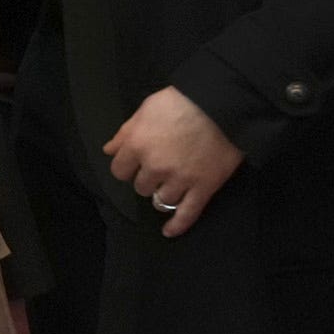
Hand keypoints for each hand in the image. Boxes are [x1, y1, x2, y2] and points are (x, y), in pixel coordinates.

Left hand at [104, 86, 243, 238]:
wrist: (223, 105)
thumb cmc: (182, 101)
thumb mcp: (146, 109)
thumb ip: (126, 132)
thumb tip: (109, 150)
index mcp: (137, 146)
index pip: (120, 170)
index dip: (127, 167)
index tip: (135, 163)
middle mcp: (155, 167)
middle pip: (141, 186)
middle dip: (147, 178)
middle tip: (159, 168)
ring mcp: (180, 180)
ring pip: (161, 200)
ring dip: (163, 194)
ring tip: (170, 186)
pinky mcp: (204, 187)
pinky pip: (188, 214)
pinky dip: (178, 225)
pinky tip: (169, 232)